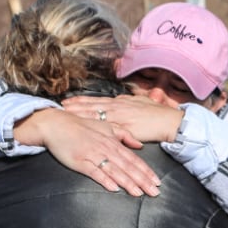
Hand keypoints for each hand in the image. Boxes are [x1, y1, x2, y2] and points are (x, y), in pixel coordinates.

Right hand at [13, 109, 160, 196]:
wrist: (57, 124)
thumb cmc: (82, 126)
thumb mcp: (106, 126)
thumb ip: (124, 135)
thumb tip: (139, 145)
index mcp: (113, 142)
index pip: (134, 159)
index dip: (146, 171)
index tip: (157, 181)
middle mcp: (106, 149)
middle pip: (128, 167)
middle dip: (142, 180)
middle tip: (154, 192)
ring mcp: (93, 155)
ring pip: (114, 171)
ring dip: (128, 183)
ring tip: (139, 193)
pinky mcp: (79, 161)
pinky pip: (94, 172)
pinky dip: (105, 180)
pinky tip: (114, 188)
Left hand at [61, 95, 183, 142]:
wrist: (169, 122)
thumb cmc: (157, 114)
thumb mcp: (141, 103)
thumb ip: (128, 102)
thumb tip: (120, 99)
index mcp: (121, 102)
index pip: (96, 100)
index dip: (81, 101)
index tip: (67, 101)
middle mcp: (118, 107)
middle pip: (91, 106)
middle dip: (75, 107)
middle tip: (58, 107)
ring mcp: (120, 116)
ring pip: (95, 114)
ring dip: (79, 114)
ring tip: (65, 115)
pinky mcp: (124, 127)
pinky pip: (105, 127)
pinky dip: (93, 127)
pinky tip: (83, 128)